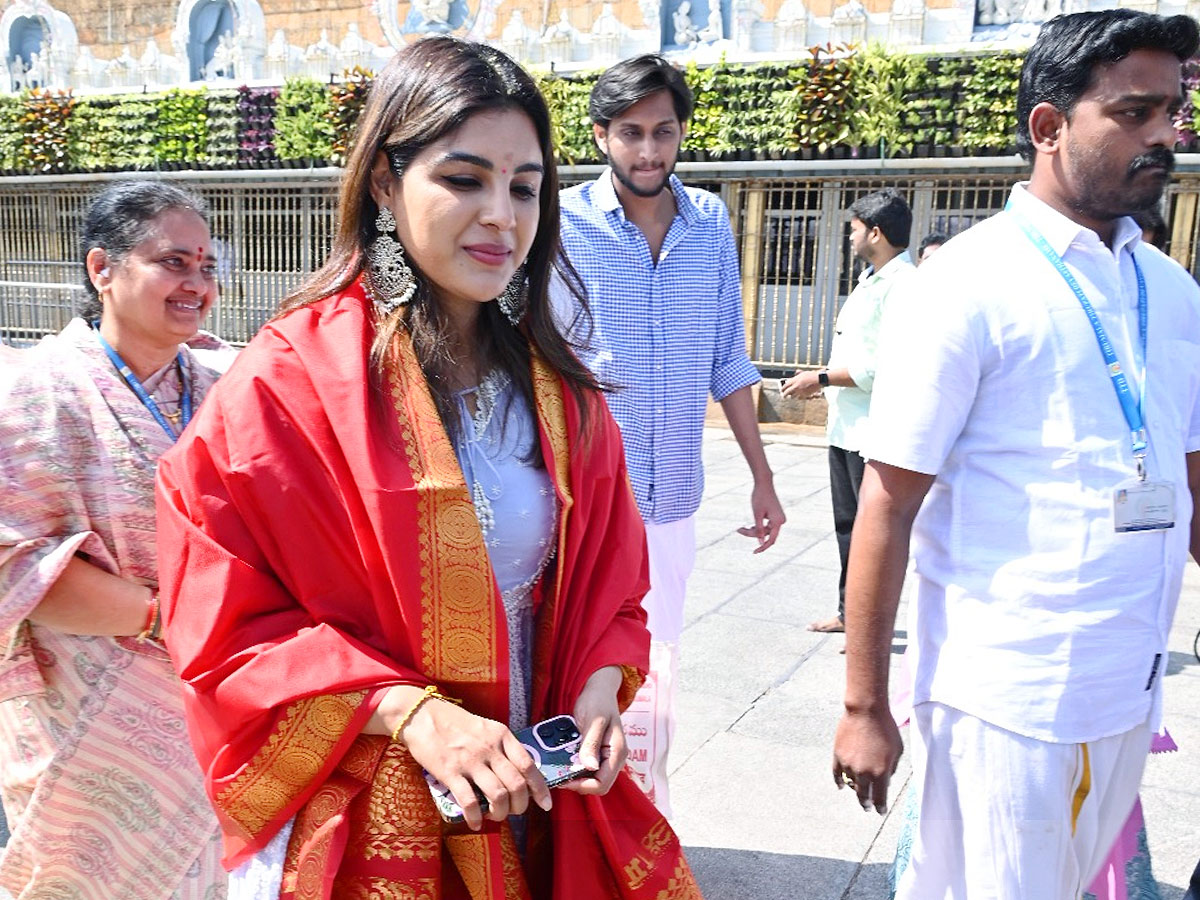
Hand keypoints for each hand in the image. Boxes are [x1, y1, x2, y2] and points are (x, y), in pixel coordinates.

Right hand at [397, 693, 550, 830]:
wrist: (422, 715)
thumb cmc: (455, 723)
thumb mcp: (486, 727)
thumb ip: (502, 746)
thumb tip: (517, 773)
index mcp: (501, 735)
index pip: (529, 765)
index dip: (540, 788)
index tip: (545, 803)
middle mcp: (489, 748)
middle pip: (517, 785)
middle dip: (520, 805)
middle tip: (514, 811)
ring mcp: (470, 761)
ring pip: (498, 795)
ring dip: (500, 813)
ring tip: (495, 816)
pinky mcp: (450, 772)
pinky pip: (469, 801)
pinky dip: (475, 817)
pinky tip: (474, 822)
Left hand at [562, 666, 625, 795]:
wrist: (598, 689)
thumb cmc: (598, 700)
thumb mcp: (594, 720)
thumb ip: (591, 743)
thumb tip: (589, 767)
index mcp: (617, 752)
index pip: (602, 783)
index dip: (583, 785)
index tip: (564, 778)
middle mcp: (614, 758)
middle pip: (597, 785)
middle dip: (578, 783)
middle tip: (559, 774)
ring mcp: (606, 757)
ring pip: (591, 778)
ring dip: (575, 776)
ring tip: (558, 767)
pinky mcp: (598, 753)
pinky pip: (586, 767)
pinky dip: (575, 767)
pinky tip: (563, 760)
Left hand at [736, 478, 785, 551]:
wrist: (764, 483)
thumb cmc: (759, 497)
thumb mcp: (757, 514)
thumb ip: (759, 530)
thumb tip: (761, 543)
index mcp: (778, 521)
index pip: (771, 540)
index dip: (762, 547)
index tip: (754, 552)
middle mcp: (781, 521)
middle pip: (767, 534)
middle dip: (753, 534)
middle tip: (739, 530)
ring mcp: (779, 518)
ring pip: (766, 530)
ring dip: (754, 530)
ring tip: (741, 528)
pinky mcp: (776, 516)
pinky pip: (767, 526)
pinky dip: (758, 526)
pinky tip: (750, 525)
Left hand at [780, 370, 821, 399]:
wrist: (818, 379)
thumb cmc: (811, 375)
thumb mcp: (803, 373)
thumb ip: (798, 373)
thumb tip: (796, 372)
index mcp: (794, 380)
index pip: (785, 386)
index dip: (783, 389)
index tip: (782, 390)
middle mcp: (795, 386)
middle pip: (787, 392)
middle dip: (784, 395)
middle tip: (784, 396)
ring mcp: (800, 391)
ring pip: (793, 396)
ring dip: (792, 396)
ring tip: (791, 397)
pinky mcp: (804, 395)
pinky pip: (799, 398)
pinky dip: (798, 398)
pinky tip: (798, 397)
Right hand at [831, 707, 902, 814]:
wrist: (866, 711)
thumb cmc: (886, 729)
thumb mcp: (897, 751)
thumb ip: (892, 768)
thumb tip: (885, 779)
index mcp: (881, 773)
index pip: (880, 799)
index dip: (880, 807)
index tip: (880, 812)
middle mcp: (864, 773)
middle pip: (863, 796)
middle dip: (866, 803)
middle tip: (867, 807)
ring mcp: (849, 765)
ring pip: (850, 784)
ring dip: (854, 789)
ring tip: (857, 790)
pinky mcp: (838, 756)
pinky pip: (836, 774)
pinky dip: (838, 781)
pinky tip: (840, 786)